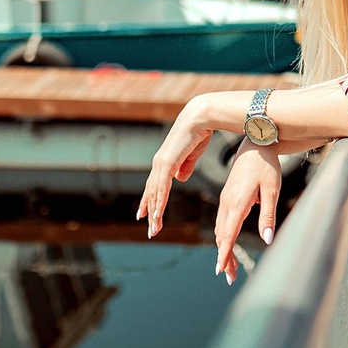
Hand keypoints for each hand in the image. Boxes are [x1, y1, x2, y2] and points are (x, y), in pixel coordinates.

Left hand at [137, 94, 221, 238]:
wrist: (201, 117)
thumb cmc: (199, 132)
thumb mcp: (193, 154)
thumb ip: (186, 166)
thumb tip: (180, 179)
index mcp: (165, 161)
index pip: (155, 185)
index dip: (150, 200)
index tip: (147, 215)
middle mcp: (160, 163)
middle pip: (152, 192)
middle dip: (150, 212)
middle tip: (151, 230)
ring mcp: (161, 163)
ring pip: (155, 194)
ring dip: (155, 213)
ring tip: (154, 229)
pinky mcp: (167, 163)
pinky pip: (162, 188)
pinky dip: (160, 203)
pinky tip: (158, 215)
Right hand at [214, 140, 282, 284]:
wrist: (256, 143)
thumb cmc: (267, 166)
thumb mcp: (272, 190)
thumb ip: (268, 215)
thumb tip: (267, 239)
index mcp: (237, 202)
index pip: (228, 234)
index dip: (224, 254)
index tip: (221, 270)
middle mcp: (227, 202)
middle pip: (221, 236)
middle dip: (224, 257)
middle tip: (230, 277)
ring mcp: (225, 199)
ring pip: (220, 229)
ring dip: (223, 248)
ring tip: (230, 267)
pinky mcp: (227, 197)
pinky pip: (221, 221)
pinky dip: (223, 236)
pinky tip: (228, 244)